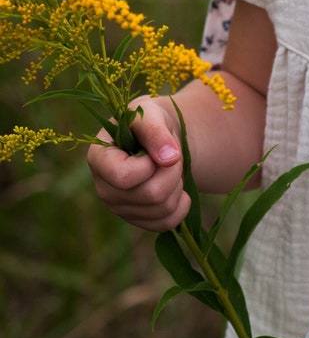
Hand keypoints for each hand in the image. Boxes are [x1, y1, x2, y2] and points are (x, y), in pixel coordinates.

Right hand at [87, 97, 190, 231]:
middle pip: (150, 194)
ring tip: (170, 168)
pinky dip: (181, 206)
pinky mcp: (137, 219)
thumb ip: (155, 131)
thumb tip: (169, 158)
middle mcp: (104, 188)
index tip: (153, 151)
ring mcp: (120, 207)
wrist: (157, 137)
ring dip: (178, 185)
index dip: (148, 165)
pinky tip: (179, 190)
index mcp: (99, 159)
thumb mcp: (149, 113)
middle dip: (172, 172)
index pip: (123, 176)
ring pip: (162, 209)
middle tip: (172, 156)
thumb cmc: (147, 121)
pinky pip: (166, 223)